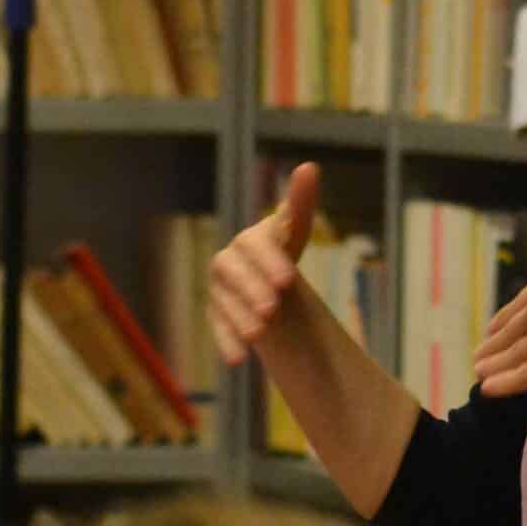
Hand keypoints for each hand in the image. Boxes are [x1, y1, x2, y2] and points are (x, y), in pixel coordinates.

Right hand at [209, 163, 319, 365]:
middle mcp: (231, 261)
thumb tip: (309, 167)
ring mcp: (220, 288)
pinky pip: (217, 327)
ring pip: (223, 300)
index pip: (256, 243)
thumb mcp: (295, 232)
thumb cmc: (281, 253)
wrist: (268, 288)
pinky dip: (227, 342)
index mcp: (251, 238)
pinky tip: (238, 359)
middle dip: (252, 288)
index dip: (269, 260)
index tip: (289, 280)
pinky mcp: (218, 314)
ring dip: (239, 315)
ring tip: (260, 333)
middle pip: (234, 271)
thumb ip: (300, 203)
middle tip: (273, 308)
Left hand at [474, 255, 526, 396]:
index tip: (495, 327)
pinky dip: (506, 382)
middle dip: (495, 343)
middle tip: (480, 354)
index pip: (523, 301)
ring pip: (516, 352)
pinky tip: (488, 388)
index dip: (507, 317)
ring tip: (479, 372)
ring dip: (495, 364)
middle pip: (514, 328)